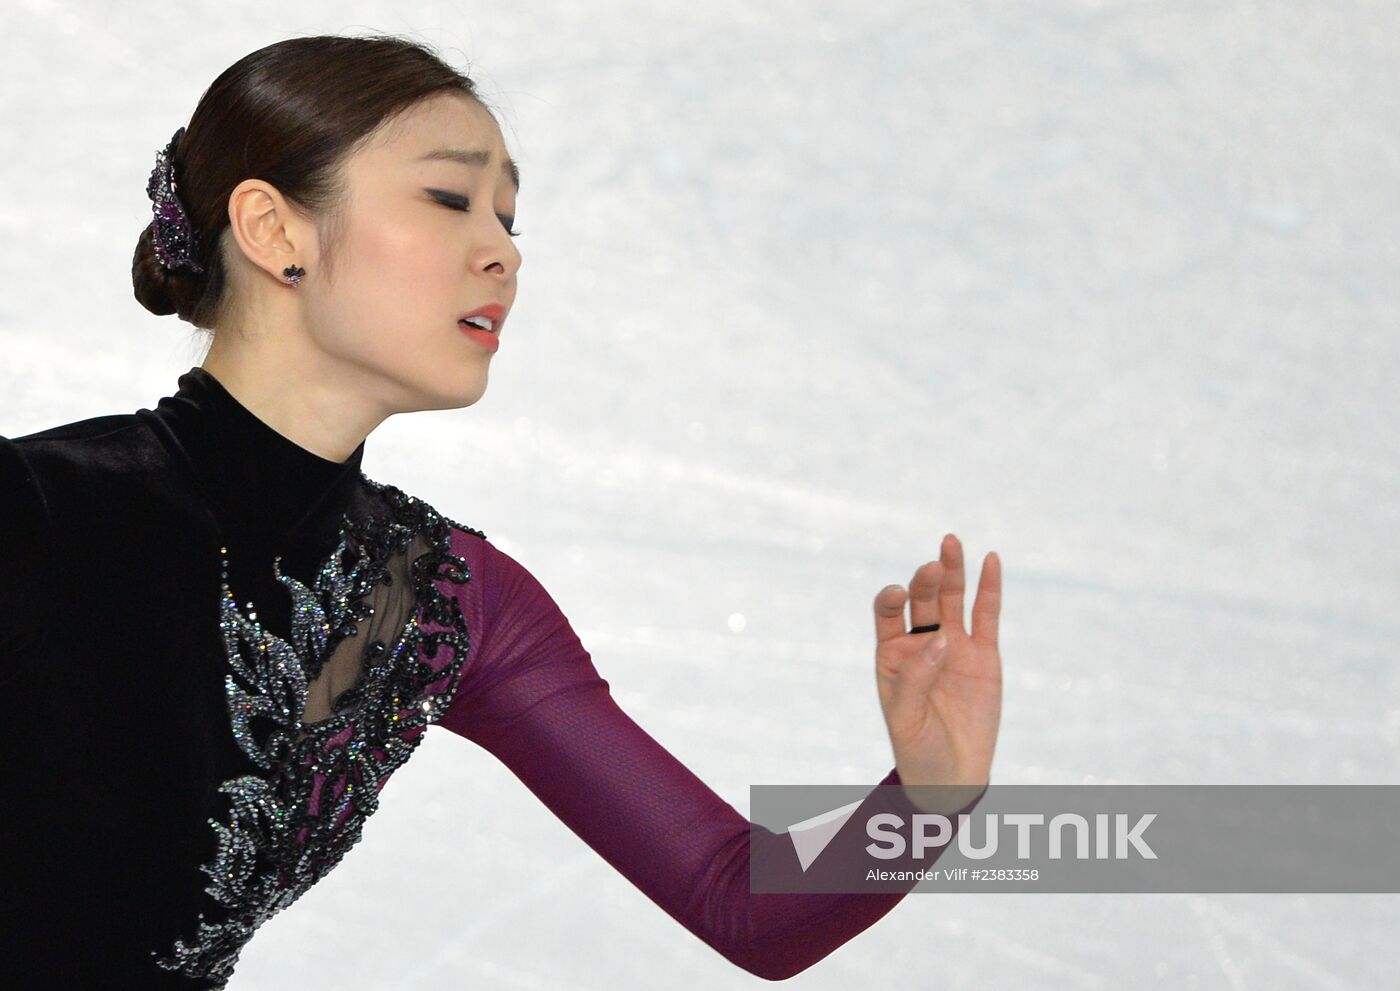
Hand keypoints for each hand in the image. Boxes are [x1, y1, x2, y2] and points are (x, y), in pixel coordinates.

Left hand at [873, 533, 1001, 790]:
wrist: (952, 777)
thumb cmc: (918, 749)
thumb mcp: (905, 718)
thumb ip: (915, 678)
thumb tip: (939, 640)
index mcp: (892, 654)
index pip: (887, 614)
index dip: (891, 599)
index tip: (898, 595)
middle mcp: (921, 643)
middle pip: (922, 600)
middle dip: (925, 580)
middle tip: (933, 566)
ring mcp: (954, 646)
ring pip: (953, 600)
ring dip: (953, 571)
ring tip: (951, 542)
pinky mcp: (984, 655)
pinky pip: (987, 616)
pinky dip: (989, 589)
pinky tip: (990, 560)